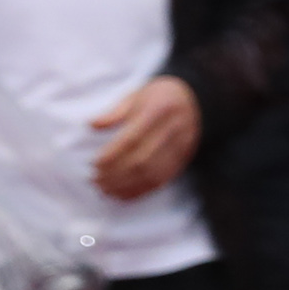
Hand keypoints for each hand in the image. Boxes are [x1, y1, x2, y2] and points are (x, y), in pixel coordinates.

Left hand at [86, 76, 201, 201]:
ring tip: (105, 189)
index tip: (94, 164)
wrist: (196, 100)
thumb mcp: (137, 95)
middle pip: (142, 160)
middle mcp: (172, 131)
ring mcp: (180, 148)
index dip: (112, 154)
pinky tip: (123, 194)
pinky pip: (162, 180)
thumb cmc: (159, 96)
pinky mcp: (183, 160)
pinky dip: (140, 190)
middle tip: (95, 180)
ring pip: (152, 174)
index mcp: (158, 111)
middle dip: (116, 174)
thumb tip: (92, 125)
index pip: (133, 139)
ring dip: (126, 185)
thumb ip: (115, 112)